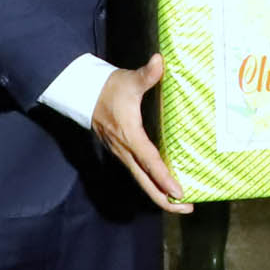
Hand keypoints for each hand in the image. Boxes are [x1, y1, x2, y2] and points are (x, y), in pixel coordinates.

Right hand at [92, 54, 192, 214]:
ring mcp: (122, 153)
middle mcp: (125, 150)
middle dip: (164, 199)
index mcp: (130, 135)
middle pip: (145, 182)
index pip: (149, 161)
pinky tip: (163, 184)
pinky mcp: (121, 151)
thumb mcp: (129, 80)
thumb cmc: (108, 87)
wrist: (83, 92)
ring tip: (180, 202)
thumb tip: (160, 61)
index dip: (164, 178)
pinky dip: (151, 182)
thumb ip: (146, 74)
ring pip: (141, 180)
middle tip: (186, 208)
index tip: (179, 193)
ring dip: (159, 193)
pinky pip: (138, 173)